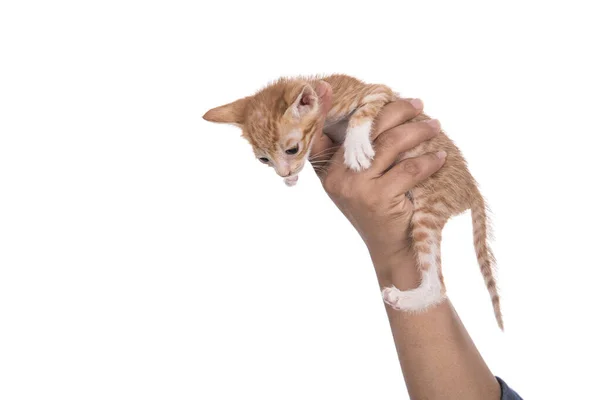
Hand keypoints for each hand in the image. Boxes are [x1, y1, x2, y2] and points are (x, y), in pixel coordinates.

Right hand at [310, 83, 444, 278]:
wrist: (391, 252)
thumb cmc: (380, 214)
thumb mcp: (359, 185)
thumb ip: (357, 156)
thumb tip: (381, 115)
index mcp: (328, 170)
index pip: (337, 130)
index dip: (348, 107)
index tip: (364, 88)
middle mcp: (337, 176)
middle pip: (368, 130)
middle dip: (395, 111)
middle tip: (417, 104)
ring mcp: (356, 187)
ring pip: (391, 144)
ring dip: (417, 131)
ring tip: (434, 126)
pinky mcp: (378, 198)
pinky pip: (409, 168)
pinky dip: (428, 160)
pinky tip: (439, 157)